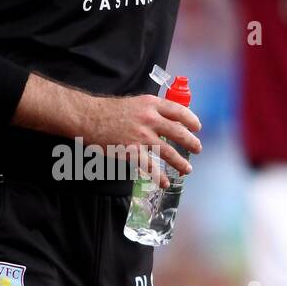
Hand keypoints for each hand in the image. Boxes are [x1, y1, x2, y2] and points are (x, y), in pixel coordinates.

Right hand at [78, 94, 201, 187]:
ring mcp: (141, 136)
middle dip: (191, 143)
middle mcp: (150, 119)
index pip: (179, 111)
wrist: (88, 118)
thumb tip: (166, 121)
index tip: (197, 127)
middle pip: (178, 132)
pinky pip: (150, 167)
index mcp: (151, 104)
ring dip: (180, 162)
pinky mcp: (132, 152)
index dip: (191, 120)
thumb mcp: (134, 103)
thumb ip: (150, 111)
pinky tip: (164, 182)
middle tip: (197, 149)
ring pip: (168, 152)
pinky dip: (159, 176)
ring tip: (186, 169)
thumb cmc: (108, 110)